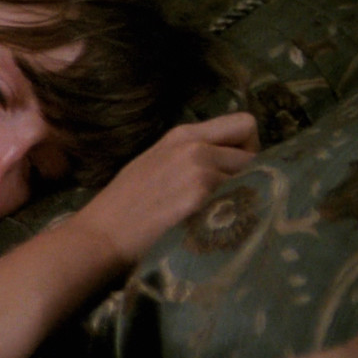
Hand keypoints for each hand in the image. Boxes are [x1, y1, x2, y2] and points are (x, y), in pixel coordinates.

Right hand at [74, 112, 258, 264]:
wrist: (102, 233)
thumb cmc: (124, 204)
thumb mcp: (156, 162)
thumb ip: (191, 155)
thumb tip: (229, 161)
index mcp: (183, 134)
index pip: (245, 124)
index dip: (249, 148)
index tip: (235, 170)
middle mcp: (195, 147)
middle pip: (255, 153)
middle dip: (251, 175)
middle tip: (230, 198)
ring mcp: (199, 172)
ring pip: (252, 179)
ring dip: (242, 198)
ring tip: (218, 216)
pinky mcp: (201, 200)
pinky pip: (241, 201)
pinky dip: (235, 215)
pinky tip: (216, 226)